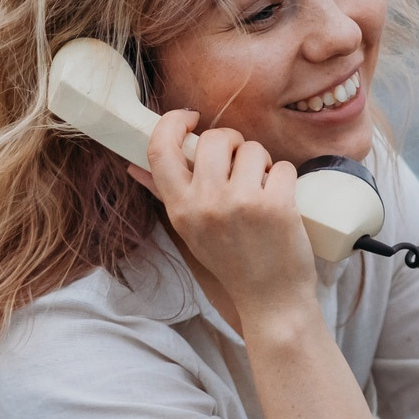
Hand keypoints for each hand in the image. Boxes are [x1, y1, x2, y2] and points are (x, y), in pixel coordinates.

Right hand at [135, 110, 314, 327]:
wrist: (271, 300)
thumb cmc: (231, 261)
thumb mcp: (190, 230)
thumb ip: (164, 193)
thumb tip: (133, 165)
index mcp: (180, 208)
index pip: (159, 149)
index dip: (172, 123)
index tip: (189, 118)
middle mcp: (206, 204)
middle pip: (214, 138)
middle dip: (232, 142)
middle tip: (241, 163)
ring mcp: (241, 203)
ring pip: (252, 148)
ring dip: (261, 163)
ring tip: (261, 189)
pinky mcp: (276, 205)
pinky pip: (282, 166)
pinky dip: (285, 179)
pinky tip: (281, 201)